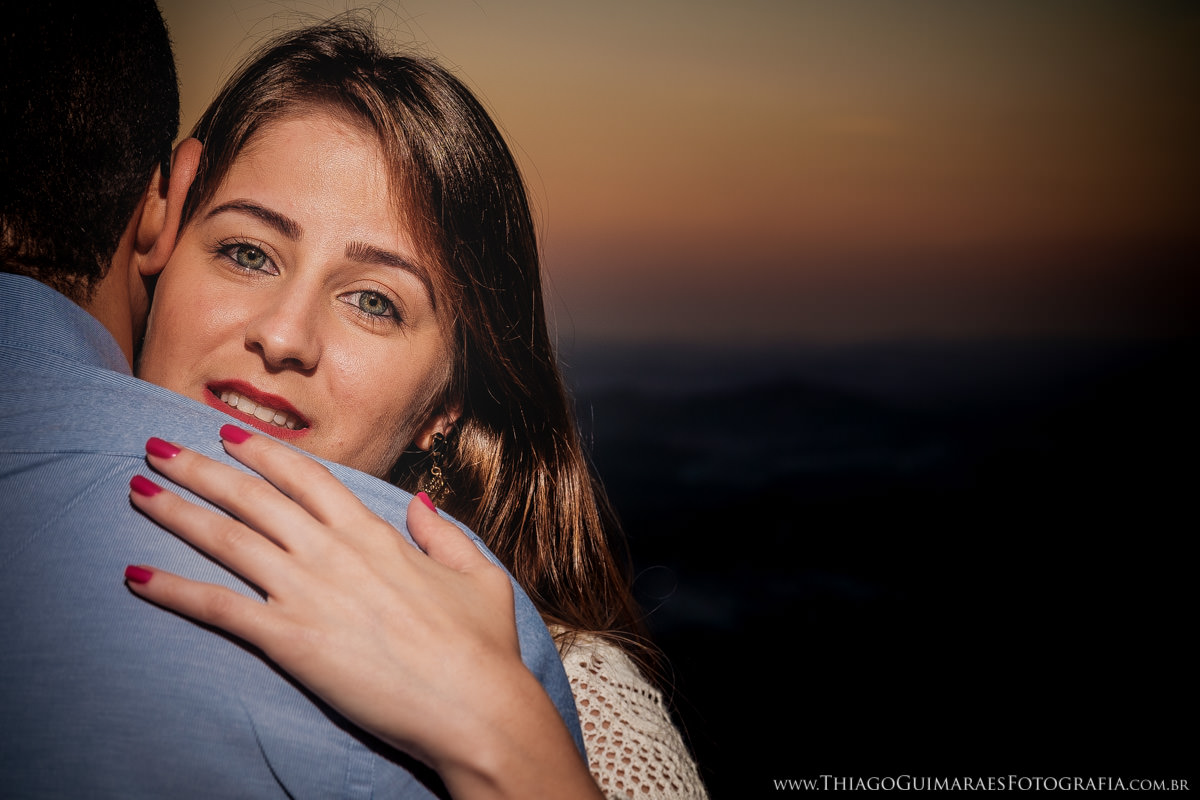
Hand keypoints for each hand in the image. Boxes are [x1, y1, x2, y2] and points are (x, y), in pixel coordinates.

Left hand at [125, 424, 600, 799]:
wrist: (473, 703)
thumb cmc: (482, 645)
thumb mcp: (478, 574)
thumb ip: (444, 533)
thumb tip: (422, 502)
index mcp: (374, 533)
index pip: (307, 478)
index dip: (263, 453)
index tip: (230, 436)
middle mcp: (332, 552)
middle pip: (253, 497)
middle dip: (200, 468)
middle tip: (158, 447)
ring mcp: (306, 593)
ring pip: (227, 540)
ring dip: (176, 513)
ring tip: (137, 491)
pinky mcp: (288, 639)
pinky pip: (218, 608)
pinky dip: (173, 590)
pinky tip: (135, 577)